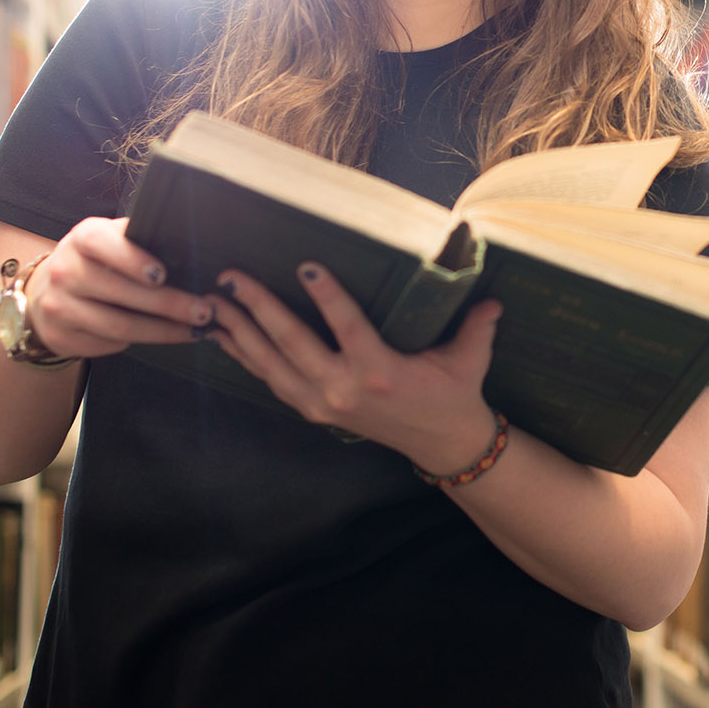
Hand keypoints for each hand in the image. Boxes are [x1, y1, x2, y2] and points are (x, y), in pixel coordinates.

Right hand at [20, 217, 214, 358]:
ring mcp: (58, 306)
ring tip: (193, 330)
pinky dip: (139, 343)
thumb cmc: (94, 260)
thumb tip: (189, 248)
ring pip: (118, 326)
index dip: (133, 260)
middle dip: (169, 304)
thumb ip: (139, 239)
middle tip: (203, 311)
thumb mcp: (110, 239)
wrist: (47, 289)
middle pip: (121, 292)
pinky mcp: (60, 336)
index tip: (163, 275)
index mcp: (83, 239)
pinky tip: (161, 337)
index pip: (103, 244)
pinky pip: (107, 344)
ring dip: (162, 331)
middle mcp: (66, 271)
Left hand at [206, 263, 502, 468]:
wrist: (439, 443)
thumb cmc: (454, 392)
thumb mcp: (469, 360)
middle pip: (292, 344)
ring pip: (271, 363)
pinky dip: (245, 357)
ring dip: (240, 331)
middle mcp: (344, 389)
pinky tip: (224, 336)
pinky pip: (271, 380)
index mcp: (380, 372)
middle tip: (232, 277)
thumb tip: (494, 297)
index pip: (347, 327)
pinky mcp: (313, 410)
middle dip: (259, 308)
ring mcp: (323, 403)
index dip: (327, 295)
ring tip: (213, 302)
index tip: (306, 264)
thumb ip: (478, 327)